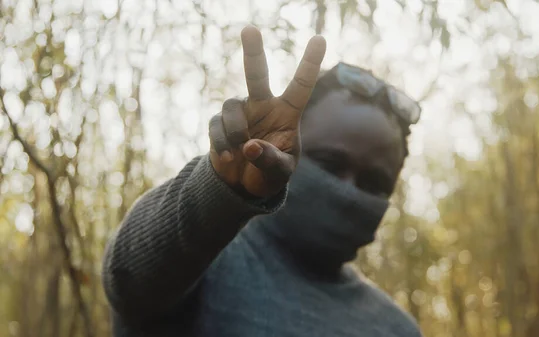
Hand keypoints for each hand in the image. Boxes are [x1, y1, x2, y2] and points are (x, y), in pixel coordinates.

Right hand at [209, 25, 326, 196]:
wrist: (244, 185)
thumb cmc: (271, 174)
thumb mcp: (280, 172)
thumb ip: (270, 160)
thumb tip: (250, 146)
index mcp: (287, 113)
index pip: (301, 86)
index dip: (309, 63)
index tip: (319, 38)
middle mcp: (263, 106)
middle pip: (257, 74)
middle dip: (253, 52)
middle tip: (249, 30)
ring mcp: (240, 112)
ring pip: (231, 108)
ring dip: (235, 131)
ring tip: (241, 152)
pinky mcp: (219, 123)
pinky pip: (216, 125)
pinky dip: (222, 143)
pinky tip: (229, 158)